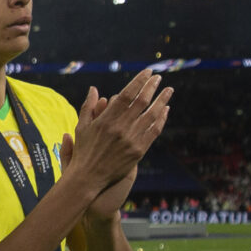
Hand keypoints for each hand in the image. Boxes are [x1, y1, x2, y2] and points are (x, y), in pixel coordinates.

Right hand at [61, 68, 171, 198]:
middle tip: (158, 78)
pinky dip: (161, 119)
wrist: (88, 178)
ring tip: (169, 90)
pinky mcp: (139, 151)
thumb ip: (88, 106)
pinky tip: (165, 110)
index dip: (139, 81)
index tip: (147, 72)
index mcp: (107, 119)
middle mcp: (121, 128)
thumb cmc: (83, 151)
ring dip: (162, 101)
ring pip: (152, 115)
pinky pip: (154, 131)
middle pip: (142, 102)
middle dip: (152, 87)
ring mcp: (131, 140)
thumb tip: (93, 88)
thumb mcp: (81, 127)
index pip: (127, 94)